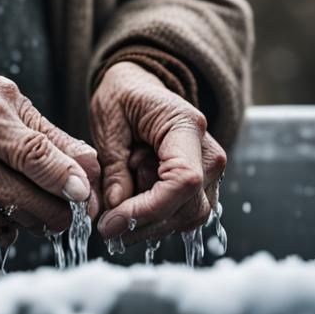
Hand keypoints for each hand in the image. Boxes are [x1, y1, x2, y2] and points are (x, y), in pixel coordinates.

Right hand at [0, 68, 99, 233]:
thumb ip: (42, 130)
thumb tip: (86, 161)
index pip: (40, 158)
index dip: (69, 181)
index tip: (85, 194)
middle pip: (35, 202)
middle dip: (62, 211)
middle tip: (70, 206)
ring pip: (14, 222)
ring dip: (36, 219)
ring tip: (39, 205)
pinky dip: (3, 223)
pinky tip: (2, 206)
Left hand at [90, 61, 225, 244]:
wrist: (138, 88)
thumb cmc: (122, 98)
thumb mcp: (107, 122)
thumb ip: (113, 165)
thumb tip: (116, 207)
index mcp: (186, 126)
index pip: (184, 179)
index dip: (149, 208)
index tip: (113, 221)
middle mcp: (207, 152)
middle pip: (189, 207)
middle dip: (144, 222)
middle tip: (105, 225)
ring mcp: (209, 172)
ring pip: (187, 217)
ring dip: (147, 222)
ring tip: (116, 201)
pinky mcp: (201, 186)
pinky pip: (182, 213)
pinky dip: (154, 217)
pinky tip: (129, 206)